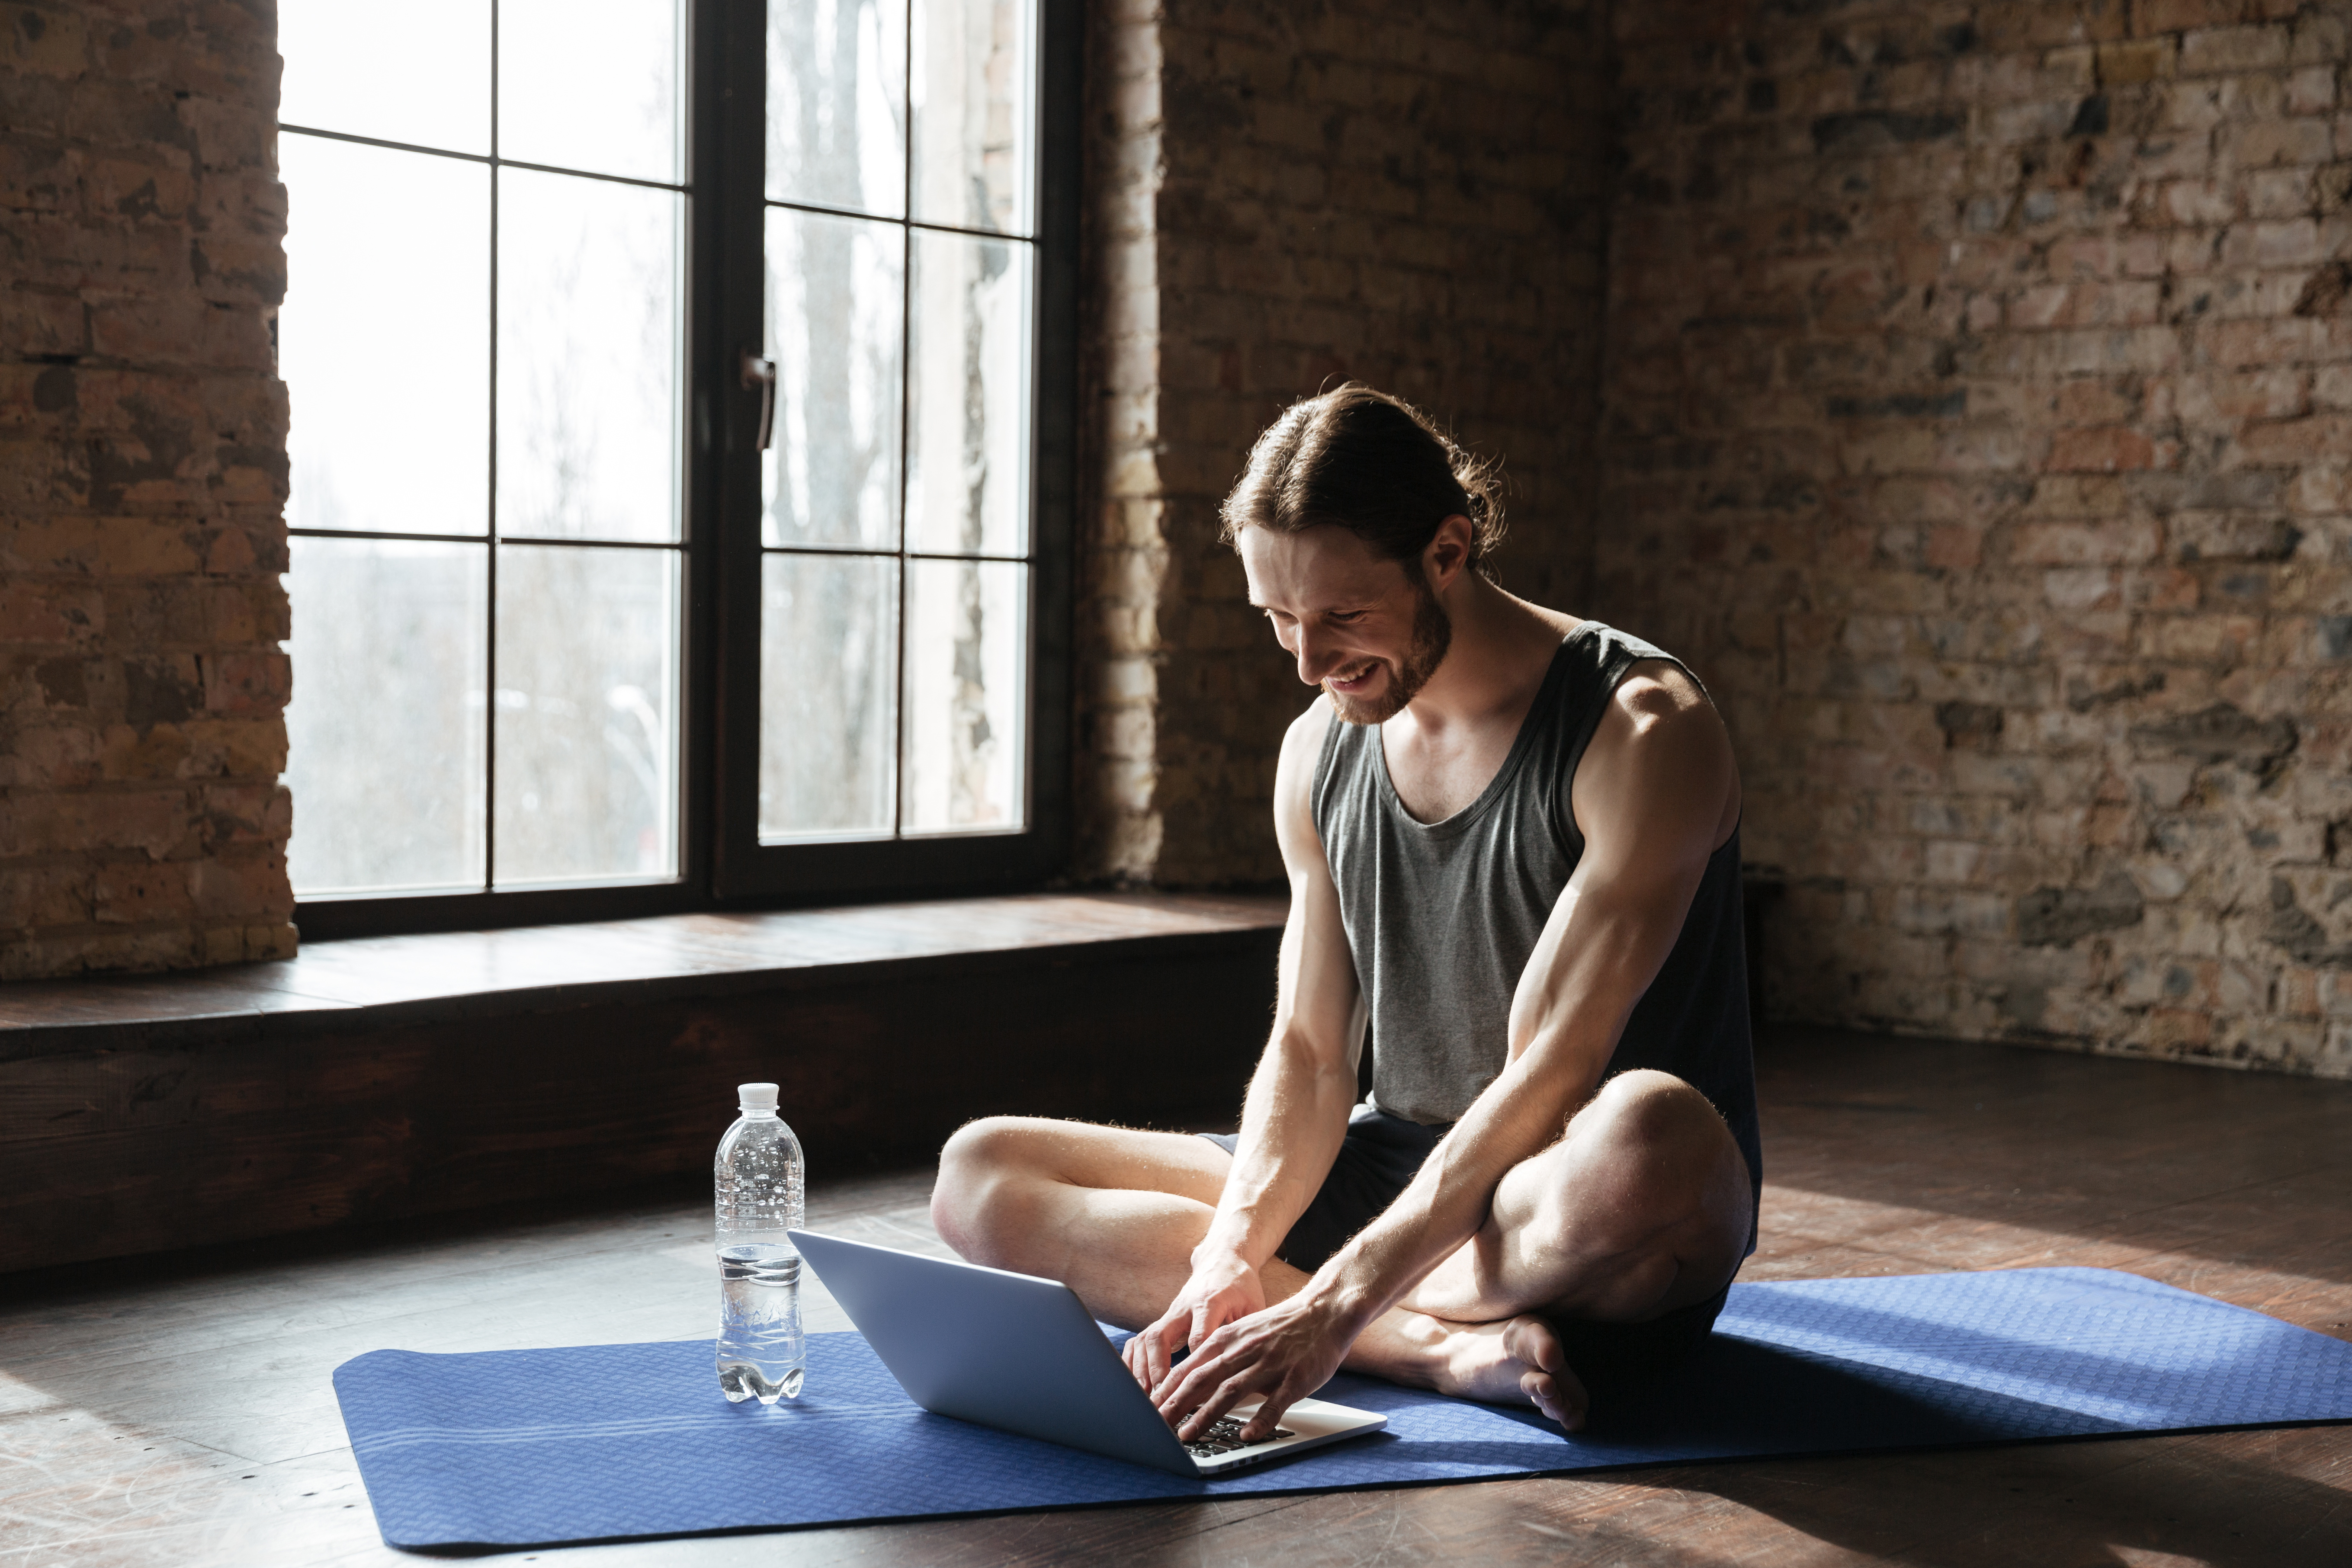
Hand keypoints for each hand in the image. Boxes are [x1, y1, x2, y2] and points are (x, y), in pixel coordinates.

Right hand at [1123, 1249, 1265, 1394]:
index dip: (1194, 1364)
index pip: (1197, 1337)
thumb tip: (1252, 1367)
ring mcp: (1170, 1314)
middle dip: (1156, 1368)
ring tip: (1145, 1394)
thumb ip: (1249, 1334)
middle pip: (1160, 1337)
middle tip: (1160, 1394)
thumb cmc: (1241, 1285)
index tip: (1195, 1388)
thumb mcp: (1253, 1305)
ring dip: (1142, 1367)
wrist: (1222, 1260)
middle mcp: (1184, 1308)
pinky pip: (1140, 1339)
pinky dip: (1133, 1360)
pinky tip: (1136, 1382)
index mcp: (1209, 1303)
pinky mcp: (1164, 1319)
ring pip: (1146, 1338)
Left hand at [1148, 1287, 1360, 1443]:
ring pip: (1230, 1391)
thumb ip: (1219, 1356)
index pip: (1187, 1368)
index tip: (1148, 1411)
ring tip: (1187, 1435)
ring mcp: (1269, 1364)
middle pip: (1200, 1380)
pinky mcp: (1295, 1377)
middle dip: (1174, 1406)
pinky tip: (1246, 1436)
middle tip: (1155, 1427)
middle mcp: (1242, 1350)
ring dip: (1205, 1416)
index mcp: (1227, 1339)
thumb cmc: (1282, 1326)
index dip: (1166, 1391)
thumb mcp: (1243, 1333)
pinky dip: (1259, 1420)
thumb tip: (1191, 1384)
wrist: (1325, 1310)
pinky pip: (1275, 1402)